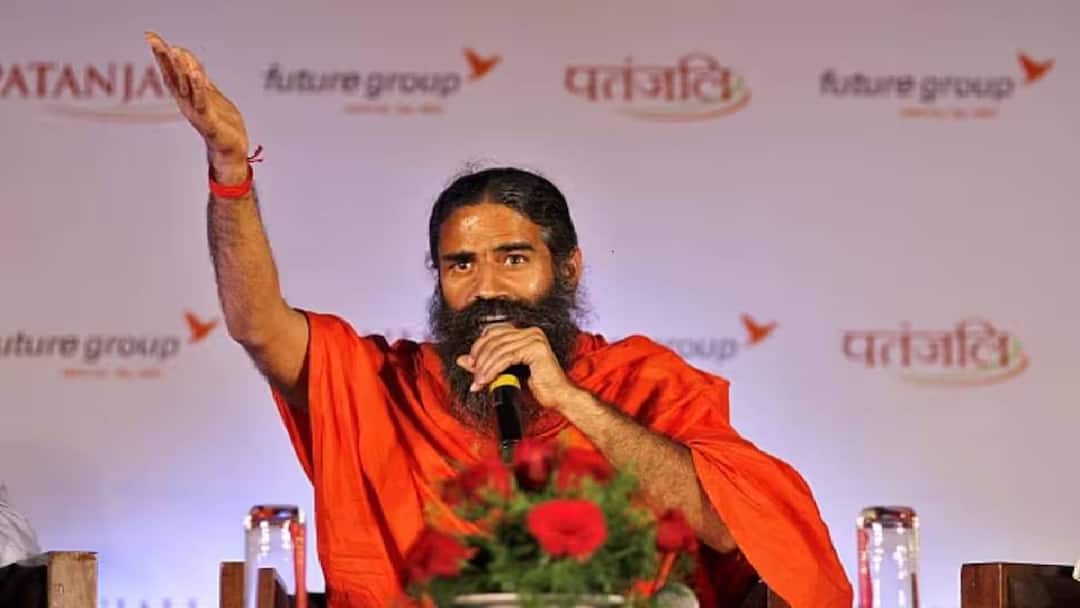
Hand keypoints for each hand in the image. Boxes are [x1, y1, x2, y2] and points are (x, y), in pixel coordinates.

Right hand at [145, 31, 250, 182]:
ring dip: (179, 69)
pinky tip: (196, 73)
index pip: (173, 71)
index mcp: (188, 96)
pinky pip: (202, 102)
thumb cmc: (222, 123)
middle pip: (174, 76)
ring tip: (173, 50)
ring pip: (186, 87)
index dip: (162, 55)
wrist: (232, 150)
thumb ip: (198, 78)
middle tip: (152, 39)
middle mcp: (188, 103)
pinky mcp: (209, 121)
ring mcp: (197, 112)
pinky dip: (198, 87)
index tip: (151, 36)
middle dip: (164, 58)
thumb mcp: (209, 94)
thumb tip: (186, 57)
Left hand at [456, 326, 581, 410]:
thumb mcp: (505, 373)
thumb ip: (485, 364)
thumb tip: (462, 360)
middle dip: (479, 359)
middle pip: (493, 339)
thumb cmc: (537, 386)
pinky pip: (506, 358)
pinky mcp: (536, 349)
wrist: (558, 397)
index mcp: (525, 333)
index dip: (478, 346)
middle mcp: (530, 332)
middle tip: (473, 376)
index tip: (470, 364)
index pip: (493, 331)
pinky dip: (492, 370)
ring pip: (498, 350)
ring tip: (479, 382)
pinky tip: (486, 380)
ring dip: (484, 367)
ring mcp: (534, 338)